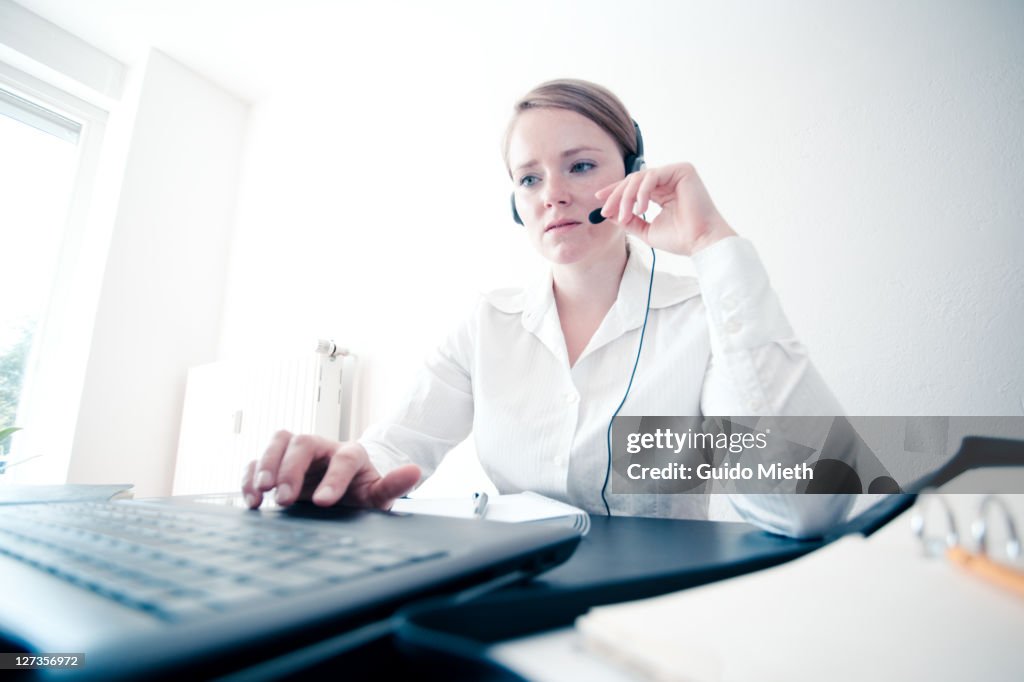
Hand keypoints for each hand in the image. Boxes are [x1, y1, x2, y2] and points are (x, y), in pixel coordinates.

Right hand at [241, 430, 420, 509]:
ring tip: (262, 493)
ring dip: (266, 464)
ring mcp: (298, 453)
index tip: (324, 503)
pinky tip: (251, 500)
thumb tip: (414, 470)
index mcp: (351, 454)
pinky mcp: (276, 463)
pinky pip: (257, 459)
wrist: (343, 493)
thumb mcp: (378, 495)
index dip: (333, 479)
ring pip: (279, 440)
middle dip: (291, 468)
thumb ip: (393, 485)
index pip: (343, 458)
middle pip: (304, 441)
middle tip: (285, 497)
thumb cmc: (361, 493)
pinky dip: (250, 476)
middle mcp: (322, 447)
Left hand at [594, 162, 736, 255]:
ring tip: (625, 216)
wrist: (700, 242)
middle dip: (616, 195)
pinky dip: (642, 192)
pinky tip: (641, 209)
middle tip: (605, 210)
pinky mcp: (683, 170)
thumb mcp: (646, 230)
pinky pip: (652, 176)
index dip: (615, 192)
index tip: (599, 201)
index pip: (634, 186)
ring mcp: (676, 173)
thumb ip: (628, 220)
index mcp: (662, 192)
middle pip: (634, 180)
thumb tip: (608, 213)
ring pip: (640, 177)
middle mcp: (669, 180)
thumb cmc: (679, 239)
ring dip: (627, 197)